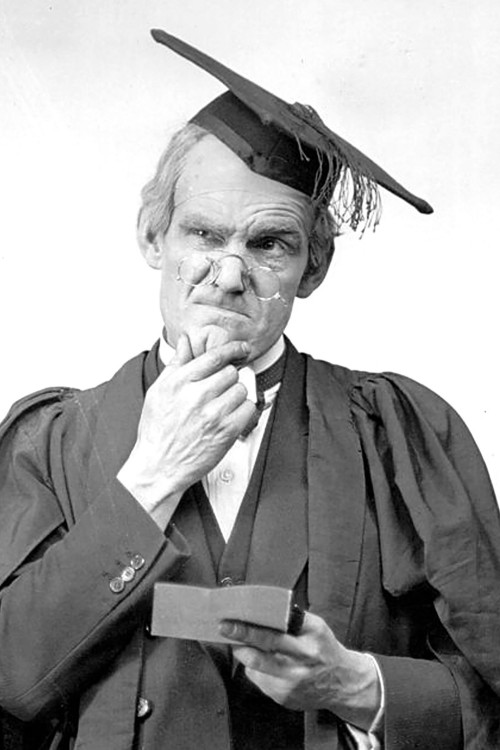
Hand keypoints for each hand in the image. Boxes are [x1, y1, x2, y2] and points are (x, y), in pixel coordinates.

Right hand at [118, 333, 255, 521]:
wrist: (158, 467)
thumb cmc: (157, 431)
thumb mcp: (159, 391)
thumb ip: (176, 364)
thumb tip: (186, 341)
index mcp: (179, 382)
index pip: (214, 356)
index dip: (232, 349)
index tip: (241, 348)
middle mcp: (196, 395)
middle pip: (230, 372)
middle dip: (228, 379)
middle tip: (221, 390)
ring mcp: (213, 414)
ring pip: (241, 389)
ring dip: (235, 396)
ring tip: (222, 406)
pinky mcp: (226, 431)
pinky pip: (248, 409)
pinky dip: (243, 411)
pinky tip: (230, 417)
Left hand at [220, 613, 380, 730]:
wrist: (343, 684)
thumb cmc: (325, 648)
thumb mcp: (316, 627)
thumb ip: (293, 619)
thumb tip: (261, 609)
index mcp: (310, 641)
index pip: (274, 634)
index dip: (249, 628)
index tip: (230, 620)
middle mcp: (301, 665)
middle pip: (261, 652)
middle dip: (239, 638)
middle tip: (224, 628)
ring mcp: (291, 685)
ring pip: (255, 667)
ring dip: (245, 653)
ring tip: (243, 643)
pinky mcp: (284, 698)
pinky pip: (259, 680)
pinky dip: (256, 668)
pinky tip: (265, 662)